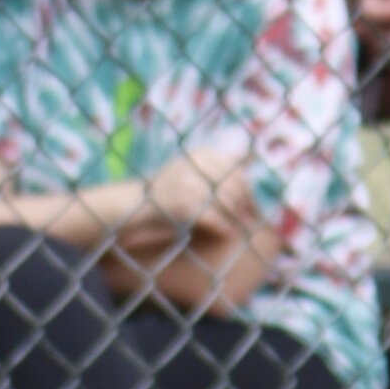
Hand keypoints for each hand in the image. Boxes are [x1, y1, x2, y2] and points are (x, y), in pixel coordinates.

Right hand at [140, 145, 258, 241]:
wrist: (136, 204)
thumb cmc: (168, 189)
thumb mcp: (192, 168)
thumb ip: (218, 165)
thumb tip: (250, 160)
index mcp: (203, 154)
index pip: (236, 171)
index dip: (248, 190)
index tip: (253, 206)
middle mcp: (197, 165)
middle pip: (233, 186)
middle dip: (245, 205)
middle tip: (253, 221)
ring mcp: (190, 184)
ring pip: (225, 202)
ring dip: (237, 217)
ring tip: (243, 229)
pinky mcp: (183, 204)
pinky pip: (211, 216)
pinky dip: (222, 226)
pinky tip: (228, 233)